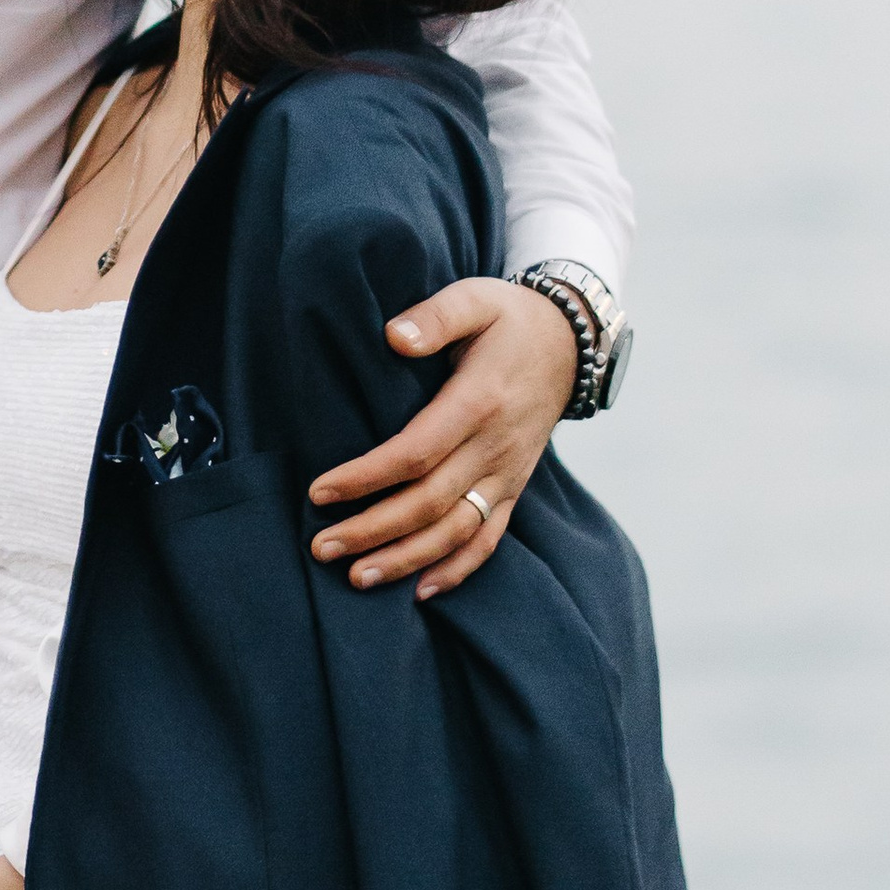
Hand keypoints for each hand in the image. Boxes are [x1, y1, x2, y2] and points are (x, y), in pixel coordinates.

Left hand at [308, 277, 578, 599]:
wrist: (570, 344)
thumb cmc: (509, 319)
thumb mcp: (475, 299)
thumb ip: (435, 316)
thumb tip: (394, 337)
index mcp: (478, 402)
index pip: (415, 453)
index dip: (366, 477)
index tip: (319, 492)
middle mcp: (496, 447)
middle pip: (429, 503)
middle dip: (373, 530)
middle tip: (321, 547)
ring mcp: (508, 474)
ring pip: (456, 531)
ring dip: (406, 560)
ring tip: (357, 577)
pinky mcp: (514, 488)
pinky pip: (488, 538)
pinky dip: (456, 569)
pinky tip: (420, 590)